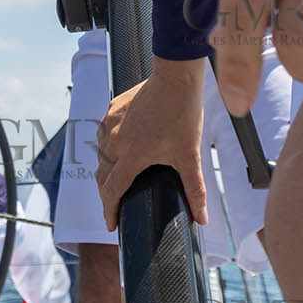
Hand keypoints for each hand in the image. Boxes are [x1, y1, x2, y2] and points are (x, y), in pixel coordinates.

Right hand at [96, 59, 206, 230]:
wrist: (175, 77)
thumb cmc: (181, 114)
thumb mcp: (190, 157)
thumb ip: (194, 190)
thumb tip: (202, 218)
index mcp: (131, 156)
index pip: (112, 191)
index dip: (109, 211)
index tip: (111, 224)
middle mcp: (115, 141)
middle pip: (102, 175)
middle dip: (106, 194)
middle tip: (114, 205)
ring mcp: (111, 123)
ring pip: (101, 153)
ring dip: (106, 168)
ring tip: (118, 177)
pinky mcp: (113, 108)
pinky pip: (104, 132)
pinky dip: (108, 145)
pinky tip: (121, 146)